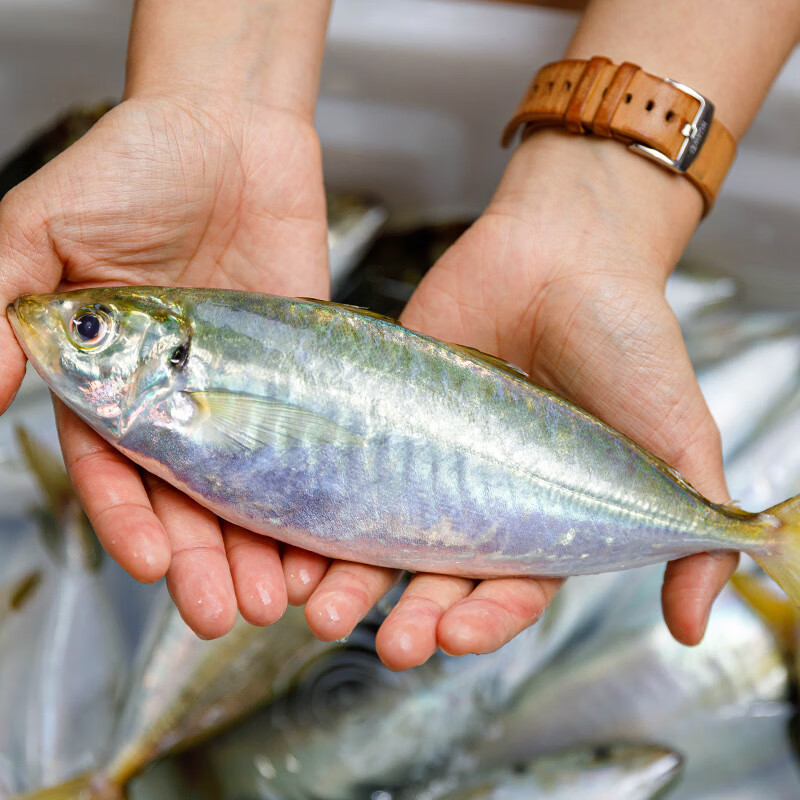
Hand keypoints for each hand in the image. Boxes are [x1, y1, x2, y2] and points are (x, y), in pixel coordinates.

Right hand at [0, 95, 330, 636]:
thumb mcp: (45, 227)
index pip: (114, 471)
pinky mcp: (300, 373)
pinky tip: (325, 540)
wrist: (231, 130)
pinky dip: (314, 493)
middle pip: (187, 499)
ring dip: (260, 548)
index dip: (128, 521)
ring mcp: (244, 389)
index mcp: (111, 379)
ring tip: (279, 598)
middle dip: (204, 560)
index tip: (151, 563)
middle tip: (228, 612)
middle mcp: (178, 395)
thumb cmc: (132, 166)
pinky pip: (308, 443)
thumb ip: (4, 305)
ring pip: (250, 487)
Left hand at [294, 131, 733, 668]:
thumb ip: (688, 523)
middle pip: (439, 575)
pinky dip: (322, 502)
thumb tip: (696, 627)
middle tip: (386, 643)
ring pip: (384, 534)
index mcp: (545, 514)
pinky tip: (294, 535)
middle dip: (410, 614)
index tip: (453, 635)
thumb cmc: (628, 339)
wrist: (565, 249)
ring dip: (353, 579)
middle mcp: (481, 495)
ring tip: (321, 607)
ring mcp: (429, 456)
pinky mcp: (387, 412)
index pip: (510, 589)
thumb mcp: (678, 434)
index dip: (483, 620)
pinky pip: (350, 465)